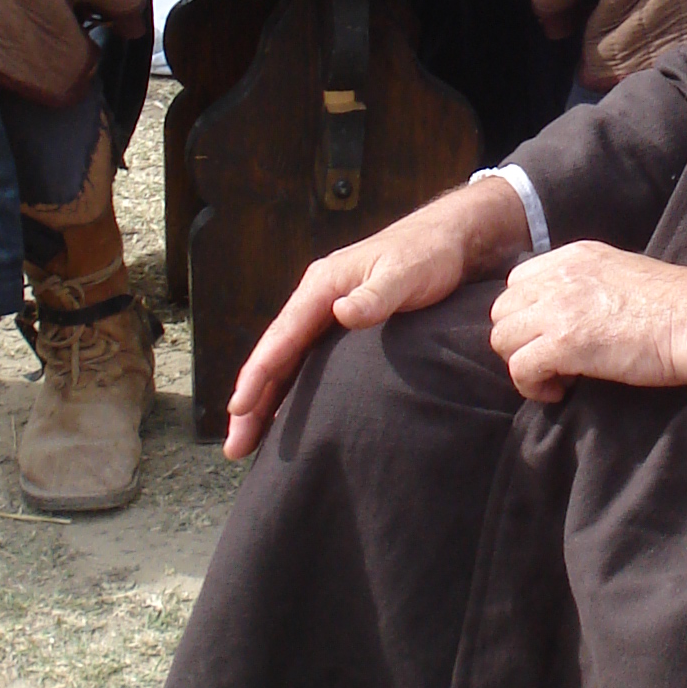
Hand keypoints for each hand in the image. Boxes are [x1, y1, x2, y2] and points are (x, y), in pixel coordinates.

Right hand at [223, 176, 535, 461]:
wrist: (451, 240)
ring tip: (248, 443)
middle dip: (252, 401)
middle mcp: (317, 301)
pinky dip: (291, 390)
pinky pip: (307, 363)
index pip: (281, 337)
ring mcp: (328, 313)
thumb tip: (341, 314)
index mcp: (322, 286)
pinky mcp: (344, 327)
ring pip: (287, 363)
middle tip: (235, 447)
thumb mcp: (405, 273)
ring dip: (267, 400)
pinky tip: (287, 417)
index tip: (240, 410)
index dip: (259, 376)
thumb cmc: (428, 255)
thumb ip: (377, 294)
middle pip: (275, 356)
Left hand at [489, 244, 686, 404]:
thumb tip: (578, 313)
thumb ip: (591, 283)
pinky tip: (559, 392)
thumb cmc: (676, 306)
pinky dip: (532, 386)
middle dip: (520, 340)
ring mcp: (558, 308)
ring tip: (557, 378)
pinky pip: (519, 368)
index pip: (518, 281)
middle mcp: (559, 275)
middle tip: (550, 360)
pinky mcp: (563, 342)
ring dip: (523, 363)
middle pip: (502, 310)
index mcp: (575, 256)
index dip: (528, 314)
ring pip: (502, 339)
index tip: (551, 336)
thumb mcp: (624, 274)